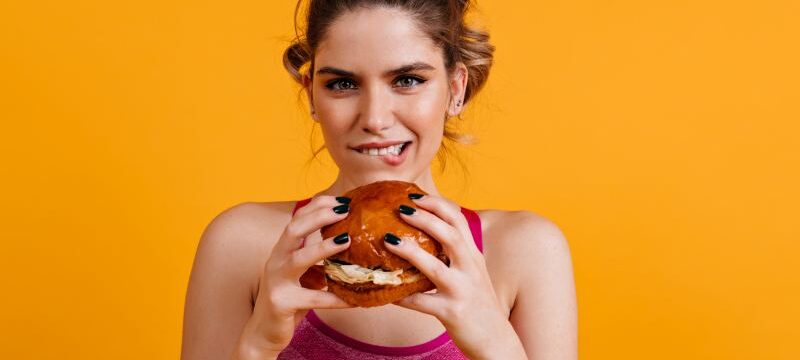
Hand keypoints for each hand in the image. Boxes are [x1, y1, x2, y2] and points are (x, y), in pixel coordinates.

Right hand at [239, 196, 353, 354]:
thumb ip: (316, 258)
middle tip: (345, 210)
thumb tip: (349, 241)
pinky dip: (336, 298)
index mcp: (282, 251)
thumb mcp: (302, 274)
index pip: (297, 218)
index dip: (318, 206)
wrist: (263, 332)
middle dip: (319, 216)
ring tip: (346, 240)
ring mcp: (277, 282)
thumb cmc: (289, 298)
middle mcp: (276, 261)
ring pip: (299, 259)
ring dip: (323, 247)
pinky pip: (314, 298)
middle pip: (293, 230)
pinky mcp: (282, 303)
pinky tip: (355, 300)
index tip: (342, 200)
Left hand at [386, 194, 516, 357]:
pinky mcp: (452, 313)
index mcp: (473, 256)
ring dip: (410, 251)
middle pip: (449, 234)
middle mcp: (470, 268)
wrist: (497, 341)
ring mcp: (462, 290)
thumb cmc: (478, 306)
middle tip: (401, 208)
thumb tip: (424, 239)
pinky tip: (386, 291)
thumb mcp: (472, 274)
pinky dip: (402, 296)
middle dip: (425, 218)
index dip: (437, 204)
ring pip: (434, 266)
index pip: (458, 220)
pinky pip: (422, 302)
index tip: (415, 196)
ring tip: (389, 240)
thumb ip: (455, 256)